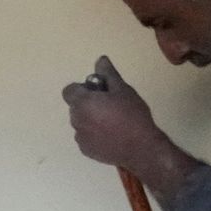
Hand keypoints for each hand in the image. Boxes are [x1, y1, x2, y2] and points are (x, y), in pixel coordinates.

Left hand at [62, 57, 169, 171]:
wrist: (141, 148)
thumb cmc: (132, 115)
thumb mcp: (123, 90)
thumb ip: (108, 74)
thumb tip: (100, 59)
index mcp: (82, 103)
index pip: (69, 90)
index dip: (82, 88)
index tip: (100, 92)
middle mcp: (76, 120)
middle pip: (75, 106)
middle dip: (88, 103)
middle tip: (110, 105)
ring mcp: (80, 137)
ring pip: (81, 122)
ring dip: (90, 119)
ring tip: (113, 122)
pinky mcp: (86, 150)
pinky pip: (85, 137)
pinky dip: (94, 134)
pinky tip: (111, 135)